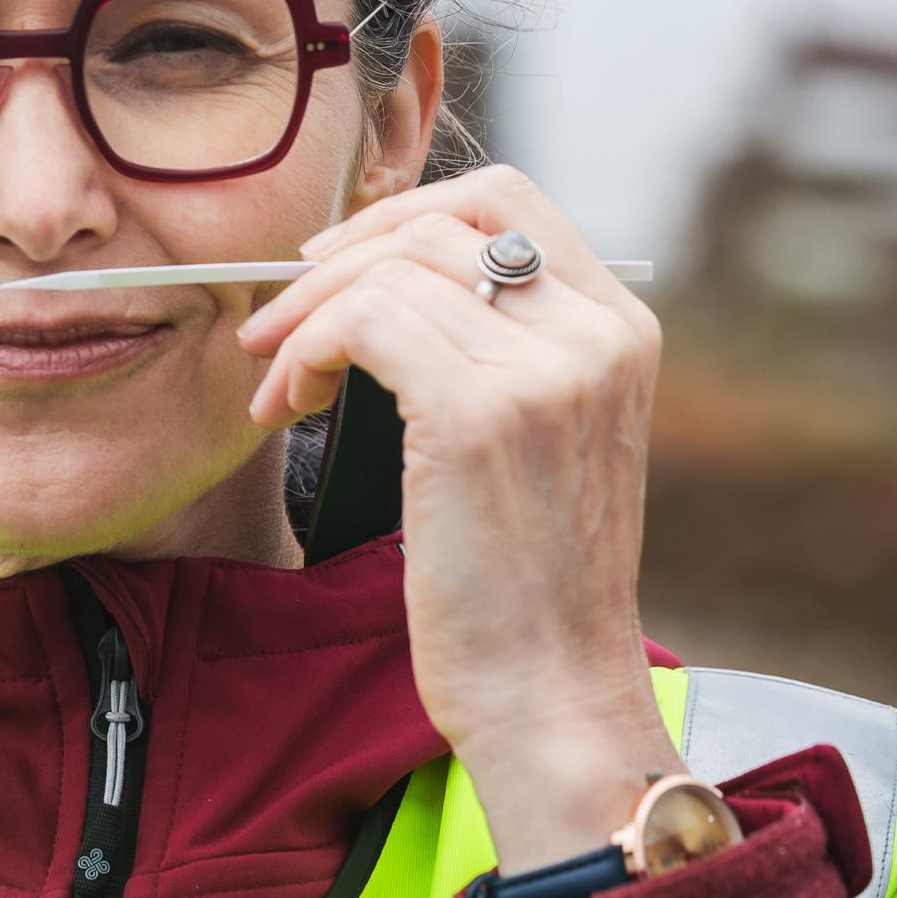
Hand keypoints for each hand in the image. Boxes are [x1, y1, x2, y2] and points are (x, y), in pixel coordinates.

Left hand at [237, 164, 672, 866]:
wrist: (551, 697)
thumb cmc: (525, 589)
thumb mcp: (544, 441)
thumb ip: (505, 352)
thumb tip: (391, 281)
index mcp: (620, 329)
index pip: (508, 199)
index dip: (404, 213)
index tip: (336, 262)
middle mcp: (595, 333)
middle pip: (440, 220)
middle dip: (338, 258)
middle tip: (275, 322)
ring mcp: (543, 369)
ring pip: (388, 269)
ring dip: (305, 318)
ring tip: (277, 387)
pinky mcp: (478, 413)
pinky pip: (361, 321)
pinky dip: (305, 351)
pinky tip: (287, 408)